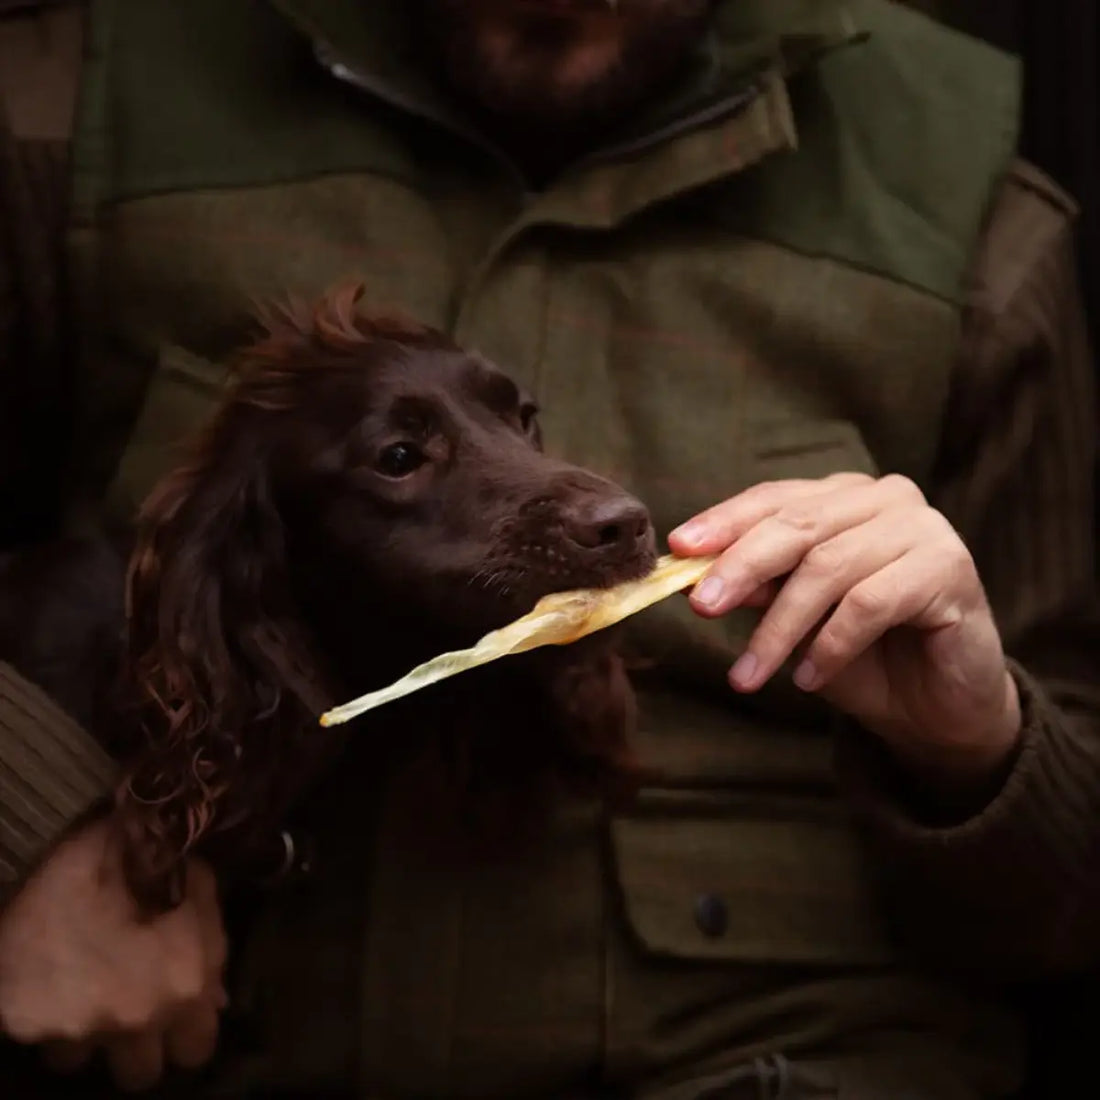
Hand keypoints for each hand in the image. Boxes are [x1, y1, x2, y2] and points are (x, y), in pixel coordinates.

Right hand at [0, 818, 226, 1091]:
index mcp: (186, 989)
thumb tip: (214, 1002)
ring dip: (84, 1030)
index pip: (196, 1053)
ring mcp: (77, 1027)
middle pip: (140, 1073)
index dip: (185, 1035)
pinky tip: (48, 972)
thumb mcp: (199, 896)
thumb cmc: (144, 857)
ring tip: (81, 982)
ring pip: (81, 1059)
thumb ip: (211, 955)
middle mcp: (136, 1020)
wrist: (65, 837)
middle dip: (136, 1045)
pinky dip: (41, 1013)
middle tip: (126, 1007)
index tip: (175, 1018)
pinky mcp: (24, 1023)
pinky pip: (37, 1036)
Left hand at [669, 473, 1020, 784]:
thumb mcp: (795, 618)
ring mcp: (923, 528)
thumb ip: (756, 587)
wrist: (938, 708)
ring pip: (828, 568)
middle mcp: (885, 499)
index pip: (774, 499)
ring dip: (779, 628)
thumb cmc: (862, 655)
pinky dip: (829, 645)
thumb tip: (691, 576)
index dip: (723, 522)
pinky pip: (870, 603)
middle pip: (797, 525)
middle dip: (740, 567)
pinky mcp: (950, 568)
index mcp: (843, 497)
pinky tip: (808, 679)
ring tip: (749, 674)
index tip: (678, 550)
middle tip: (701, 607)